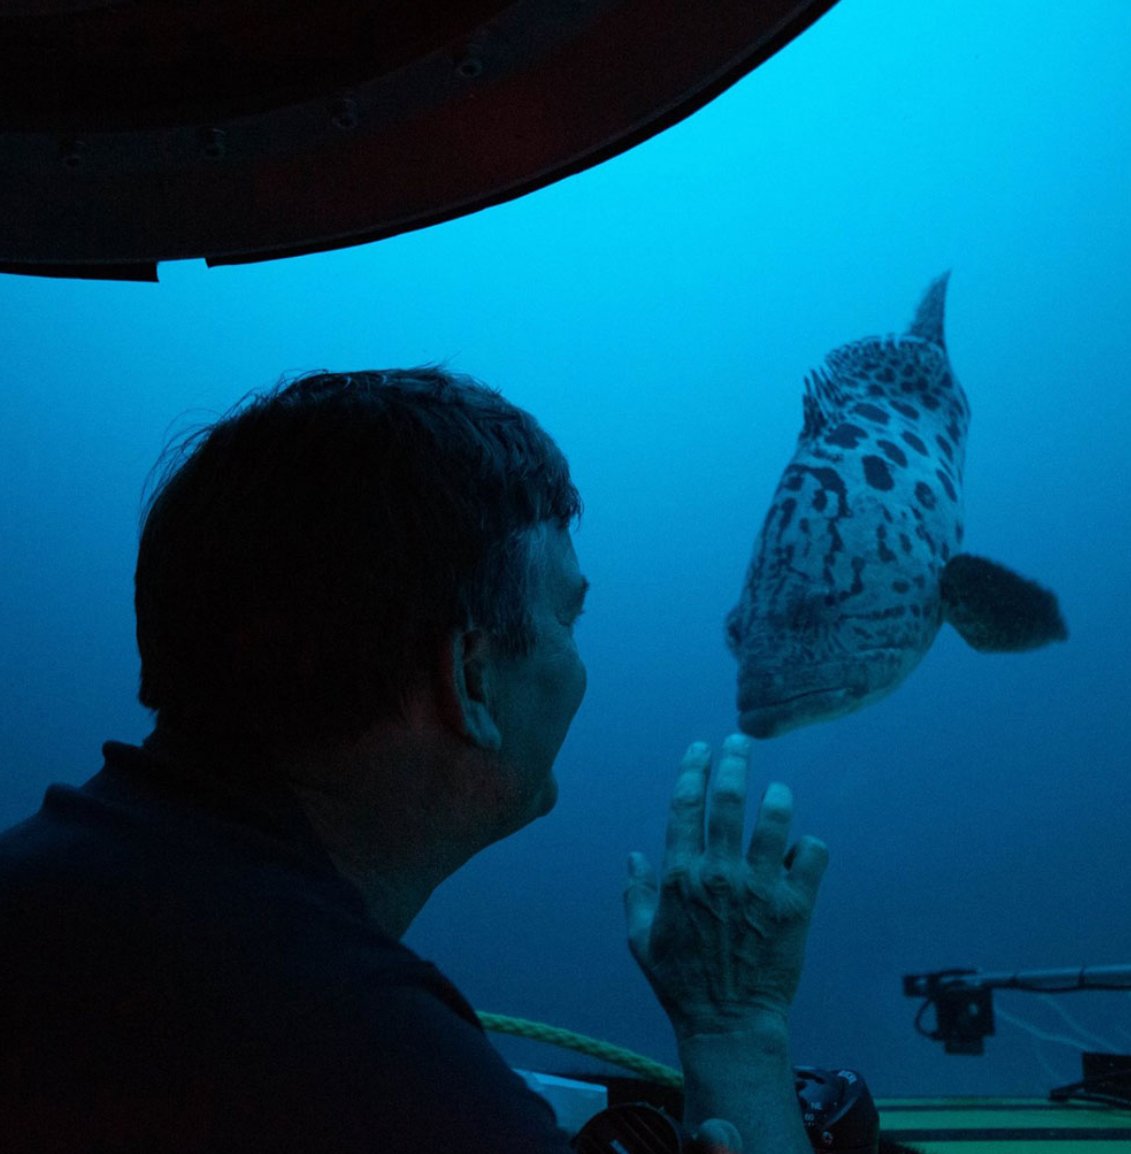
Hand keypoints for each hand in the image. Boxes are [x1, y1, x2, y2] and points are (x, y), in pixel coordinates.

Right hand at [624, 735, 827, 1039]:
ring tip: (778, 790)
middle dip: (735, 762)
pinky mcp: (795, 906)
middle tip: (741, 743)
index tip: (700, 748)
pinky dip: (809, 847)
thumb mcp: (641, 940)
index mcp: (681, 876)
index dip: (693, 770)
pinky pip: (811, 857)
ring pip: (775, 821)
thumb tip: (634, 856)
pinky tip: (802, 849)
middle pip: (730, 800)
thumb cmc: (681, 983)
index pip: (686, 805)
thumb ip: (636, 894)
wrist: (729, 1024)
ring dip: (778, 798)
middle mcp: (721, 873)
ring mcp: (761, 887)